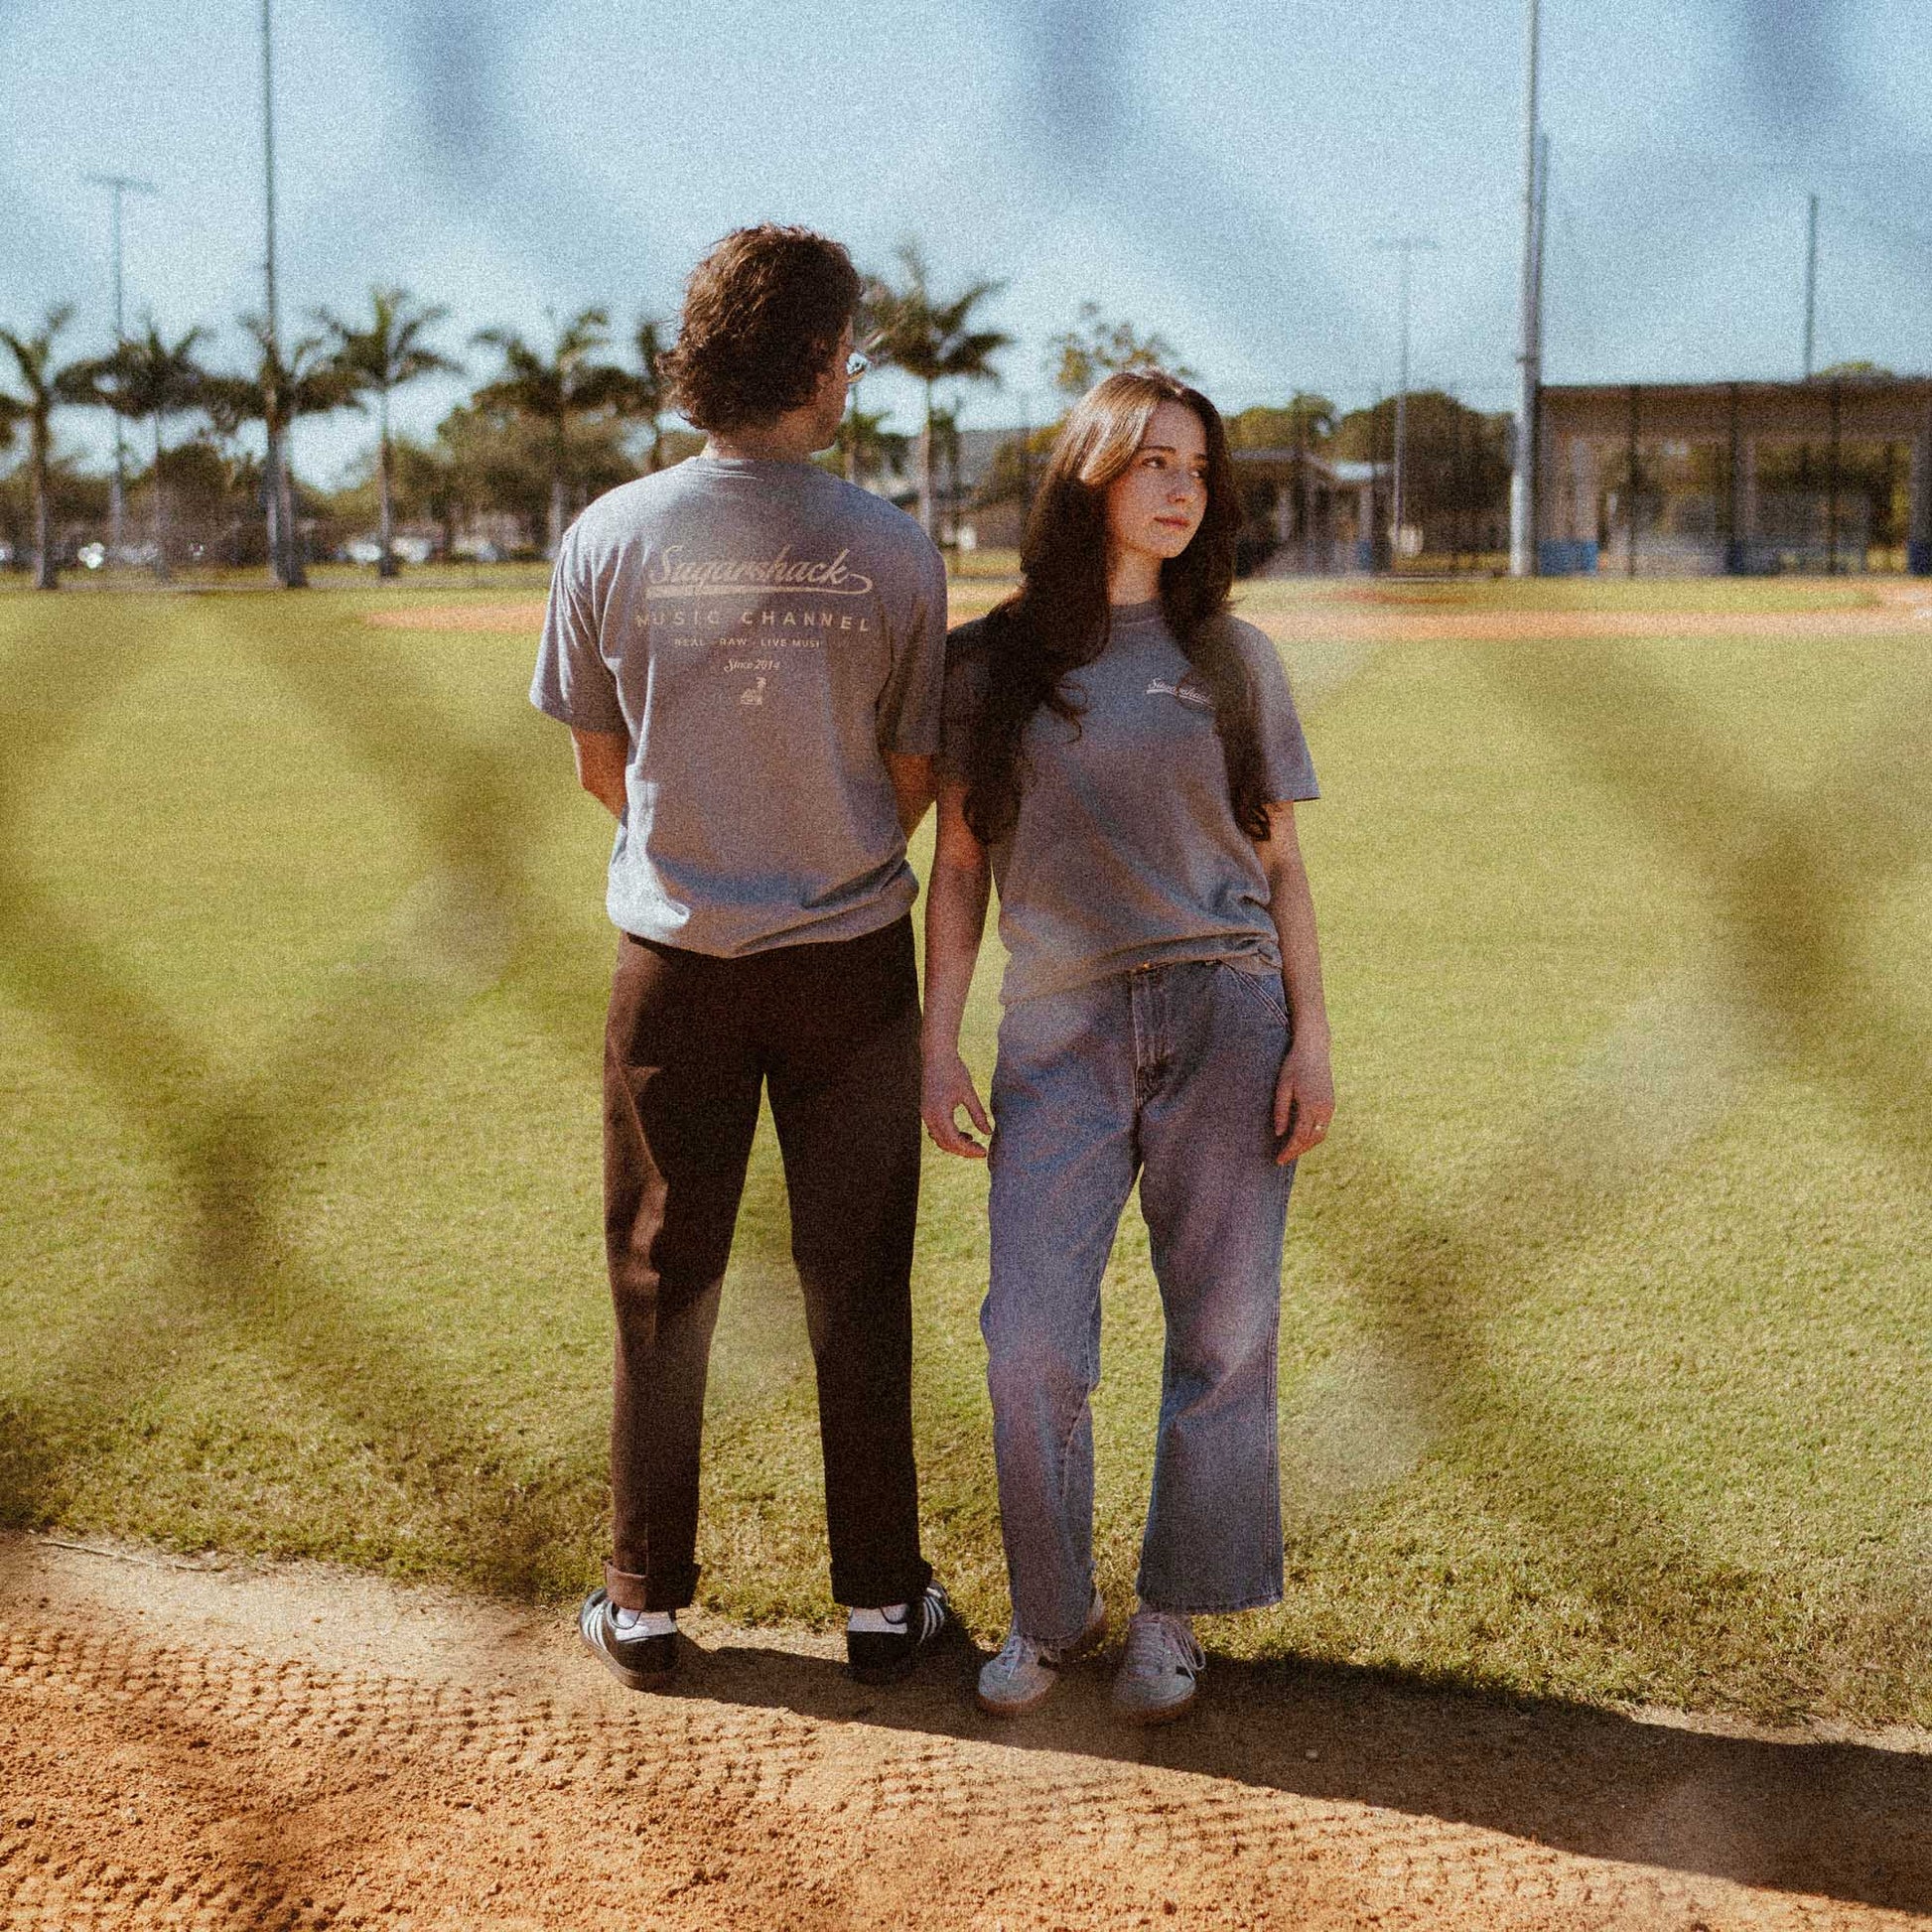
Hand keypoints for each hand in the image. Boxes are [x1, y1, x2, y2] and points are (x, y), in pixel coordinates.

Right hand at [922, 1048, 991, 1159]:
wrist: (936, 1054)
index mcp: (940, 1113)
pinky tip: (962, 1133)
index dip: (969, 1150)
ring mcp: (925, 1113)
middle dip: (963, 1150)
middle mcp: (929, 1116)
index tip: (983, 1152)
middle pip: (945, 1144)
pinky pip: (936, 1130)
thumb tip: (988, 1133)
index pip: (954, 1141)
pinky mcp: (926, 1109)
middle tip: (980, 1151)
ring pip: (939, 1139)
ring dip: (955, 1144)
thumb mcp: (968, 1093)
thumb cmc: (954, 1070)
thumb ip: (978, 1114)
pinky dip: (948, 1136)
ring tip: (973, 1141)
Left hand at [1272, 1039, 1334, 1165]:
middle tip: (1282, 1158)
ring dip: (1306, 1145)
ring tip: (1290, 1150)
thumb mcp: (1282, 1087)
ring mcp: (1330, 1107)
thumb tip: (1278, 1133)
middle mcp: (1324, 1109)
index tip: (1278, 1160)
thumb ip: (1281, 1111)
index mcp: (1310, 1105)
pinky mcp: (1331, 1104)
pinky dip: (1312, 1136)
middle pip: (1312, 1140)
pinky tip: (1300, 1137)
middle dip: (1297, 1151)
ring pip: (1320, 1135)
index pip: (1299, 1136)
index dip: (1289, 1150)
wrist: (1314, 1049)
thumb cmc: (1294, 1065)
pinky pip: (1323, 1127)